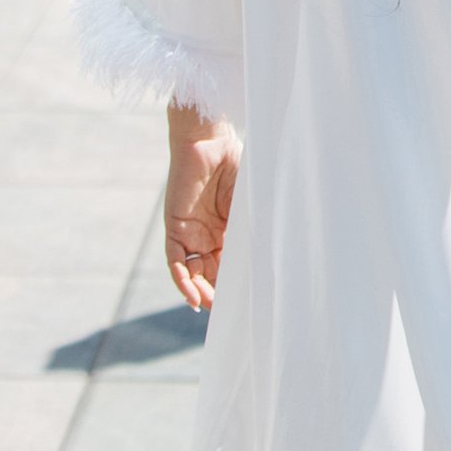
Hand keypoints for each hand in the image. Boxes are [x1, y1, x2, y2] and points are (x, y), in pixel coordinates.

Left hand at [164, 109, 241, 307]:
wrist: (211, 139)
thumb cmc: (236, 165)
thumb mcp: (250, 204)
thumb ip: (255, 229)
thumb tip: (275, 258)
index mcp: (228, 229)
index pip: (229, 264)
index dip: (234, 284)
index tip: (246, 303)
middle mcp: (207, 234)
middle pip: (210, 272)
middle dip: (216, 293)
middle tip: (226, 312)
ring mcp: (190, 231)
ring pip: (192, 271)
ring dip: (199, 291)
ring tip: (210, 308)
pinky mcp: (175, 226)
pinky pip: (176, 260)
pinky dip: (183, 279)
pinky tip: (192, 295)